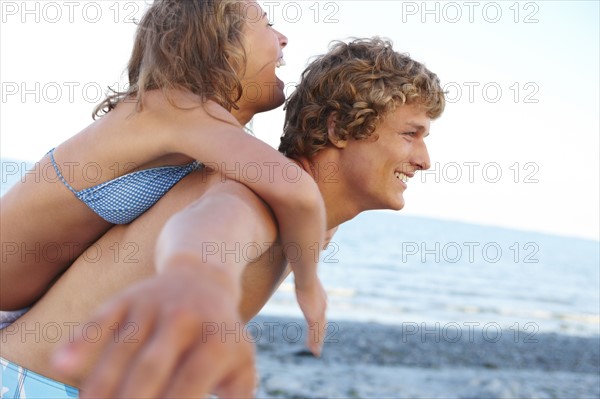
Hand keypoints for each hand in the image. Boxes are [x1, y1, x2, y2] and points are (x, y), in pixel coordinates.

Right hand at [52, 266, 255, 397]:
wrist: (203, 279)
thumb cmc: (221, 336)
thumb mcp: (241, 363)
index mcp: (215, 340)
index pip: (190, 383)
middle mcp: (182, 319)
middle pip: (150, 367)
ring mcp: (151, 307)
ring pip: (120, 348)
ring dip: (100, 386)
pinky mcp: (126, 299)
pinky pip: (99, 319)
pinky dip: (81, 340)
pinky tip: (62, 365)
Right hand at [295, 277, 327, 356]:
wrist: (306, 276)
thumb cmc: (303, 272)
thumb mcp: (304, 275)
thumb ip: (302, 276)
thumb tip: (297, 268)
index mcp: (320, 298)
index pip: (321, 312)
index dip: (320, 321)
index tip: (318, 327)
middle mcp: (322, 307)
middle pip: (322, 324)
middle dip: (321, 334)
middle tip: (319, 344)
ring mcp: (319, 313)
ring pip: (319, 332)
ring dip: (317, 342)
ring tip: (316, 352)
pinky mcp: (313, 318)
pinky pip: (314, 334)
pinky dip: (314, 343)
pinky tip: (313, 351)